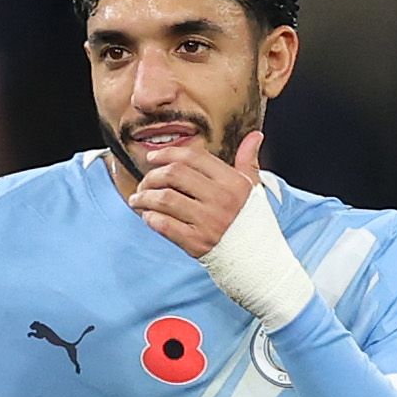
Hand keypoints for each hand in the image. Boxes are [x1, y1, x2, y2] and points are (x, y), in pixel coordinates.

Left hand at [128, 128, 265, 259]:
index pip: (193, 157)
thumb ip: (248, 161)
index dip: (168, 153)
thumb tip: (255, 135)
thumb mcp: (253, 189)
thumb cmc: (252, 222)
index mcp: (232, 182)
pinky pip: (164, 225)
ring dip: (145, 197)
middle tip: (144, 182)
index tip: (153, 158)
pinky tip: (148, 216)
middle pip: (174, 175)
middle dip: (152, 176)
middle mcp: (220, 199)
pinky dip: (151, 218)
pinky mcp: (196, 243)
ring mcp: (208, 222)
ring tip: (138, 199)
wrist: (258, 261)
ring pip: (164, 199)